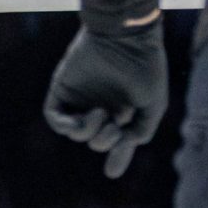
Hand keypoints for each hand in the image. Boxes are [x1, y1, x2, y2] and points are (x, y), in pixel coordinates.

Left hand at [44, 23, 167, 179]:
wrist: (126, 35)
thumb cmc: (145, 66)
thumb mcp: (153, 103)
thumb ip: (141, 130)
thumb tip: (123, 150)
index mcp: (123, 108)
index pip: (115, 140)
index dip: (115, 157)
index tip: (111, 172)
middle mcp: (101, 104)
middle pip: (95, 140)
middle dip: (104, 140)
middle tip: (116, 124)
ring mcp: (81, 97)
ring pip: (76, 132)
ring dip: (88, 133)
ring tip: (100, 114)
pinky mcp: (62, 89)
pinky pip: (55, 117)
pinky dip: (65, 126)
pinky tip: (79, 121)